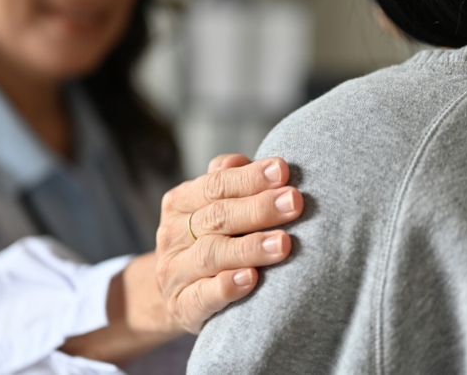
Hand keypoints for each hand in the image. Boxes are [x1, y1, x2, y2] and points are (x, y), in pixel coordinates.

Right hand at [156, 155, 302, 332]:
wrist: (178, 293)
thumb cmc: (210, 240)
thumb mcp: (211, 207)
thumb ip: (229, 182)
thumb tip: (244, 160)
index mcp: (180, 202)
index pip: (215, 185)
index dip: (249, 178)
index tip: (282, 171)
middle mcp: (173, 235)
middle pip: (217, 217)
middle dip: (259, 208)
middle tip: (294, 202)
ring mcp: (175, 272)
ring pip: (211, 255)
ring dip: (250, 248)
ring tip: (283, 243)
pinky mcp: (183, 306)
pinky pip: (203, 296)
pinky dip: (227, 287)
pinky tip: (251, 278)